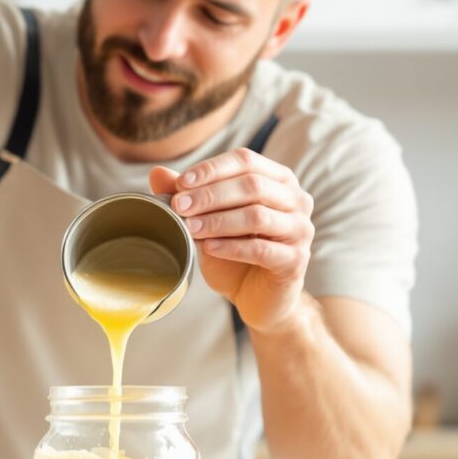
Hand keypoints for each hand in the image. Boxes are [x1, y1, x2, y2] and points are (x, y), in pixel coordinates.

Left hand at [149, 148, 313, 333]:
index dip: (212, 169)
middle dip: (211, 195)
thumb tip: (157, 173)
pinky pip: (262, 249)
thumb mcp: (207, 222)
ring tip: (189, 227)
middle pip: (252, 185)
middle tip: (179, 206)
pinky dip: (232, 247)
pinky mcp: (296, 260)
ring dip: (218, 220)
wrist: (259, 298)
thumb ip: (188, 196)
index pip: (245, 160)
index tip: (181, 183)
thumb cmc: (235, 254)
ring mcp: (300, 230)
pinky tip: (209, 248)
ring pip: (258, 216)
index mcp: (278, 180)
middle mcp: (296, 200)